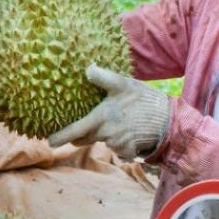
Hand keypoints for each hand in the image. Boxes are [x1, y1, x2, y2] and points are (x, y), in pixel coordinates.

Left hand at [48, 65, 170, 158]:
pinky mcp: (127, 151)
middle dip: (79, 136)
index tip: (49, 141)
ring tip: (118, 122)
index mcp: (101, 117)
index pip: (75, 130)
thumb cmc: (144, 99)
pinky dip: (119, 143)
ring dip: (103, 135)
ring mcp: (117, 144)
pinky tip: (128, 132)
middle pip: (85, 138)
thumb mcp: (124, 84)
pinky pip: (117, 149)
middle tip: (76, 133)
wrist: (170, 120)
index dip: (61, 136)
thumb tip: (88, 68)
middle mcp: (106, 133)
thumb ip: (104, 77)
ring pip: (102, 141)